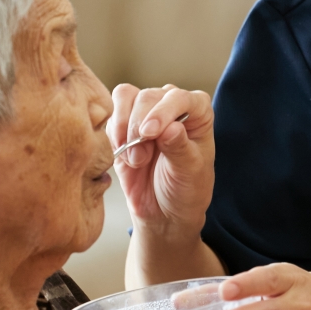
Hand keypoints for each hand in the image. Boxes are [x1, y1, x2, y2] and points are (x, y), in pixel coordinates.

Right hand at [110, 84, 214, 237]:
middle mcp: (172, 105)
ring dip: (124, 128)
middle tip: (141, 158)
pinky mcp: (125, 124)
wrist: (164, 213)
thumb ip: (180, 148)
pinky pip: (112, 115)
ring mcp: (147, 112)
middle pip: (148, 96)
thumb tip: (170, 127)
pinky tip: (124, 157)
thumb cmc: (186, 190)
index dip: (162, 111)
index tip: (150, 133)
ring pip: (126, 98)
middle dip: (139, 127)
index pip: (179, 97)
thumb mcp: (189, 173)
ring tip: (134, 159)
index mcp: (198, 111)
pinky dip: (113, 135)